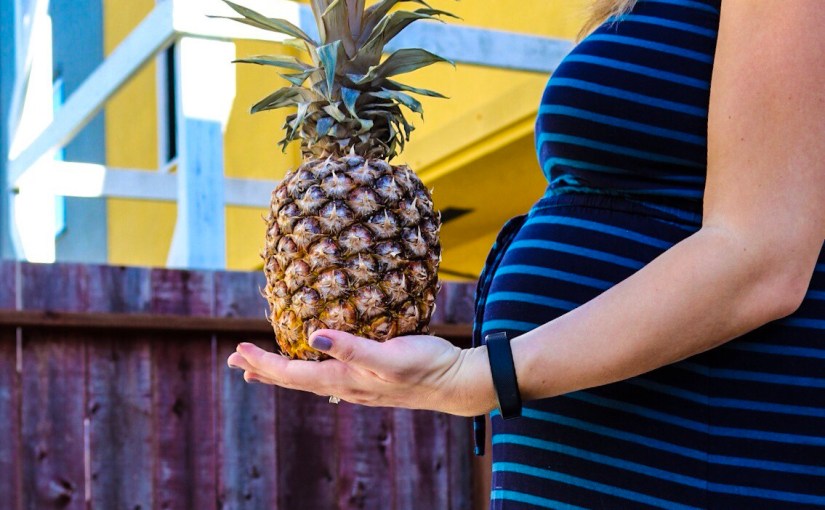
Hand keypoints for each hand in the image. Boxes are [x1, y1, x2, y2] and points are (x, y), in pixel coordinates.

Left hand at [227, 330, 494, 415]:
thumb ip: (352, 347)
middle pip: (294, 380)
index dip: (264, 362)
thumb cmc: (426, 366)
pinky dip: (306, 372)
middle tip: (235, 360)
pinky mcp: (369, 381)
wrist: (456, 383)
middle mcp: (345, 387)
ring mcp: (357, 387)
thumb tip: (313, 336)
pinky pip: (326, 378)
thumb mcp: (390, 354)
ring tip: (260, 368)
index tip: (239, 351)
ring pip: (308, 381)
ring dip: (282, 372)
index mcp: (344, 379)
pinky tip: (312, 368)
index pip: (292, 374)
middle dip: (264, 369)